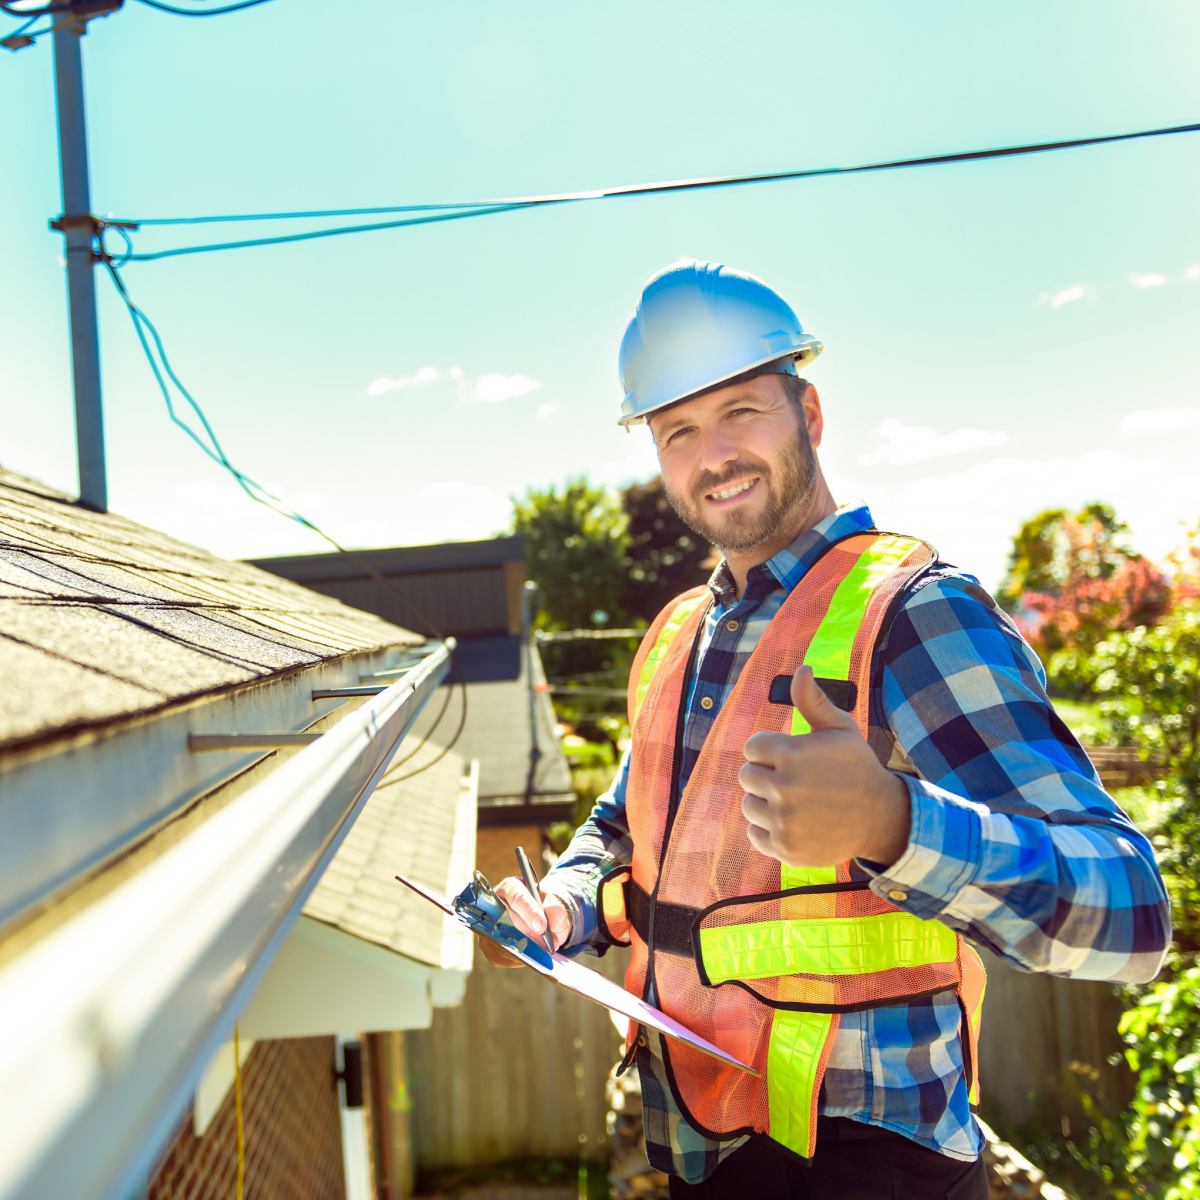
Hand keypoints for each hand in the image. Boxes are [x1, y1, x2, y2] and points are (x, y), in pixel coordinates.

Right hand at [476, 877, 572, 968]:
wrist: (539, 922)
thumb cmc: (544, 910)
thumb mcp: (553, 905)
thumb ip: (555, 908)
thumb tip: (553, 914)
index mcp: (510, 887)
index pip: (517, 897)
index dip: (529, 912)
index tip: (542, 927)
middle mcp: (494, 904)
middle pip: (507, 921)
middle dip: (529, 935)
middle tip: (546, 944)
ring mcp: (488, 925)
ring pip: (502, 941)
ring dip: (525, 949)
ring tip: (542, 951)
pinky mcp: (488, 944)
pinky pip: (500, 956)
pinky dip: (518, 959)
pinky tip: (531, 956)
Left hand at [738, 666, 911, 868]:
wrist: (880, 817)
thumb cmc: (856, 767)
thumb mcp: (839, 729)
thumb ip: (813, 701)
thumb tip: (802, 669)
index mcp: (791, 754)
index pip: (752, 747)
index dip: (771, 750)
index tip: (792, 757)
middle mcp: (784, 788)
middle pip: (746, 776)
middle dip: (766, 774)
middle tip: (794, 780)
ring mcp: (784, 821)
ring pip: (748, 805)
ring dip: (765, 802)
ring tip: (794, 801)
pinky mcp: (785, 849)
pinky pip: (755, 834)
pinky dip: (768, 829)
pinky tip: (792, 822)